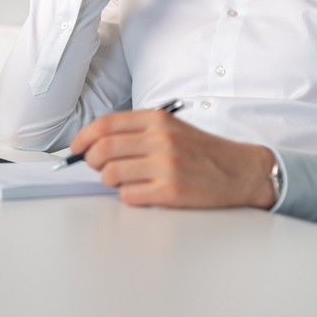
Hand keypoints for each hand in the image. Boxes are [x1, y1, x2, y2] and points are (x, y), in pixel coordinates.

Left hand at [69, 108, 277, 209]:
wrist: (240, 171)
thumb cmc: (201, 151)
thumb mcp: (171, 128)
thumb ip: (137, 132)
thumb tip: (95, 145)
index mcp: (157, 120)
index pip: (105, 125)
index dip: (83, 138)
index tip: (76, 149)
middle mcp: (160, 139)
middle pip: (102, 150)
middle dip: (91, 162)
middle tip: (96, 168)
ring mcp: (165, 165)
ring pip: (111, 174)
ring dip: (109, 181)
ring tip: (122, 181)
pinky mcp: (171, 191)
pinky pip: (128, 196)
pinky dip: (128, 196)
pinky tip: (140, 192)